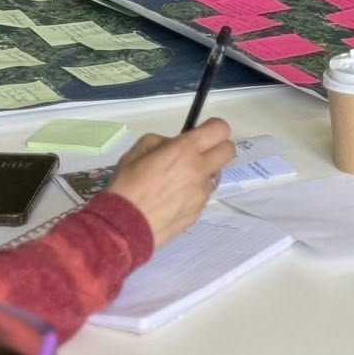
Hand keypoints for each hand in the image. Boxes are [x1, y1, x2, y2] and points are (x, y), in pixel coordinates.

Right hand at [105, 119, 235, 247]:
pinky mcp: (198, 213)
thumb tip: (175, 145)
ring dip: (204, 173)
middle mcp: (199, 170)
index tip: (202, 132)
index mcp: (185, 150)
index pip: (220, 129)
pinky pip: (203, 196)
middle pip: (229, 151)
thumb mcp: (138, 150)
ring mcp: (201, 194)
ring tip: (179, 182)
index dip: (213, 128)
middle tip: (198, 154)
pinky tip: (173, 200)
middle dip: (218, 148)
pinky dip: (194, 193)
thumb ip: (163, 142)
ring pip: (215, 176)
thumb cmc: (127, 184)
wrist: (124, 226)